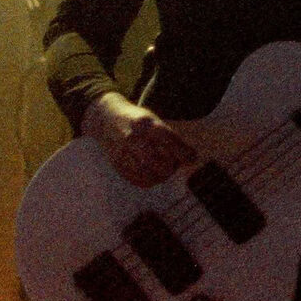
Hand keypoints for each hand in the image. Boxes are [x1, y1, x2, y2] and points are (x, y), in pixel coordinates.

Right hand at [82, 91, 197, 187]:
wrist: (107, 119)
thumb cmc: (137, 120)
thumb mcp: (153, 120)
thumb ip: (169, 137)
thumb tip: (190, 158)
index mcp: (146, 124)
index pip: (169, 140)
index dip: (184, 152)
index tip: (193, 158)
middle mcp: (133, 138)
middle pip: (157, 160)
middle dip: (171, 166)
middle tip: (175, 164)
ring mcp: (122, 152)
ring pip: (147, 173)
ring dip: (161, 176)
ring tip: (166, 170)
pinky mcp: (117, 163)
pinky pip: (136, 179)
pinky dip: (149, 180)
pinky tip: (154, 176)